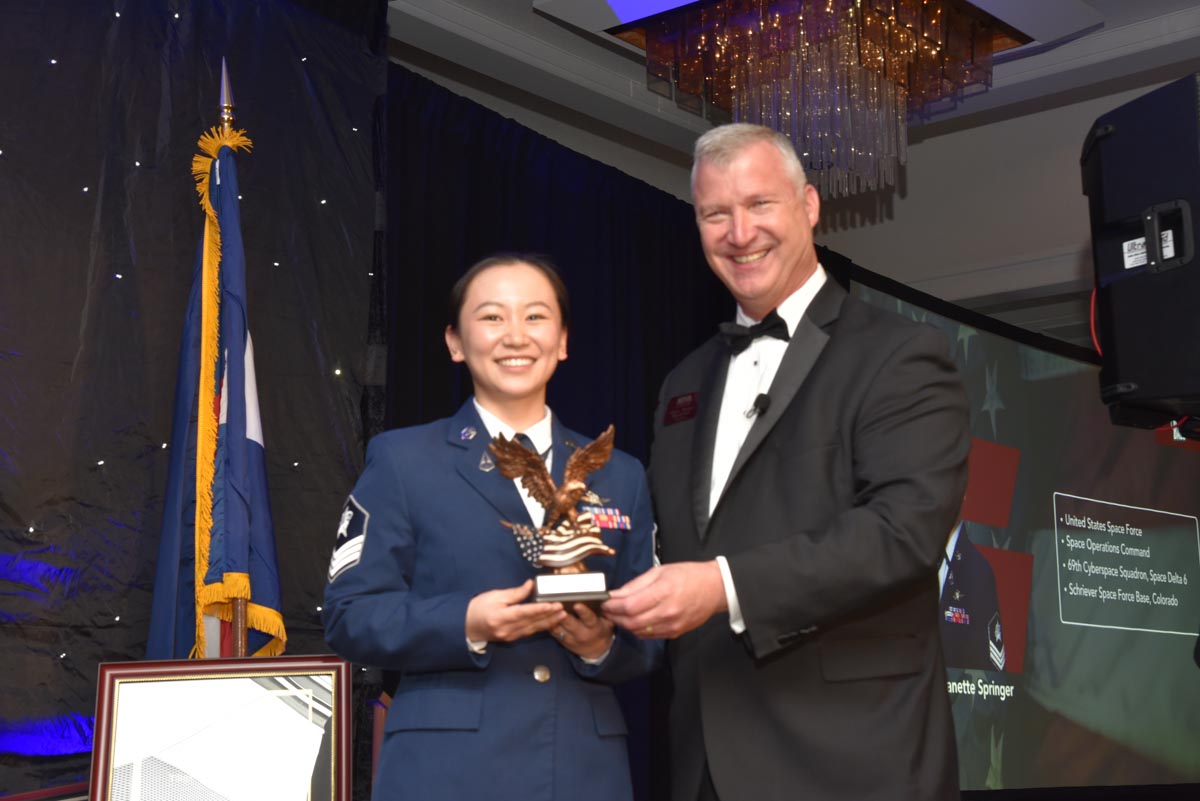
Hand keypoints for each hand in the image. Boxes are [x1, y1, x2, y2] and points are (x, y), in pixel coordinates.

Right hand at [465, 580, 566, 642]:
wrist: (466, 626)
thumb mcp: (495, 595)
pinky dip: (541, 627)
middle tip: (562, 608)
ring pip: (533, 629)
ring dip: (548, 622)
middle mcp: (506, 629)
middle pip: (531, 622)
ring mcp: (509, 636)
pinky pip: (529, 632)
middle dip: (549, 615)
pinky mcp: (511, 638)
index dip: (539, 609)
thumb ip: (515, 592)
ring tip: (562, 616)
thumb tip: (531, 585)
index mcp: (500, 617)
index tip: (552, 604)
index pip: (523, 612)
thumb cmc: (478, 607)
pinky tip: (551, 622)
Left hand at [552, 603, 614, 660]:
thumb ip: (605, 611)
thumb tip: (603, 597)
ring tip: (546, 607)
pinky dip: (547, 623)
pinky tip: (543, 614)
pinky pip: (553, 631)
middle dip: (563, 615)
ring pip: (559, 628)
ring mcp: (570, 638)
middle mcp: (582, 634)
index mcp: (594, 627)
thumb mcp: (607, 622)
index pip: (589, 619)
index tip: (577, 604)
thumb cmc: (601, 630)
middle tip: (557, 604)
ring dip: (552, 618)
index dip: (583, 612)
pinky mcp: (561, 640)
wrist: (596, 650)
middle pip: (570, 624)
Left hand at [601, 562, 725, 638]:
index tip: (604, 602)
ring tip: (618, 615)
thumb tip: (615, 594)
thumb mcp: (660, 571)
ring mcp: (672, 625)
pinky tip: (634, 621)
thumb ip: (636, 584)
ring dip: (624, 625)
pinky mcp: (675, 633)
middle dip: (614, 617)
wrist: (715, 588)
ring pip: (638, 631)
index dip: (612, 606)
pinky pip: (650, 636)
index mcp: (663, 592)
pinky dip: (637, 630)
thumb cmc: (688, 575)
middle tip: (607, 610)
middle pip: (631, 622)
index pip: (629, 605)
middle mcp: (668, 611)